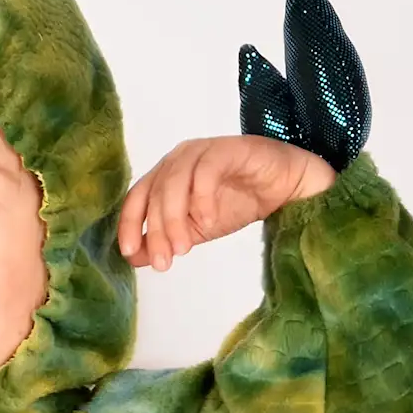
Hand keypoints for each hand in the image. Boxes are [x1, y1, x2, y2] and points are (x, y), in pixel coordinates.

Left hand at [117, 135, 336, 271]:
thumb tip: (134, 258)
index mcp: (166, 175)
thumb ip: (166, 240)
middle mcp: (179, 159)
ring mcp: (203, 152)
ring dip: (175, 218)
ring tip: (185, 248)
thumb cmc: (238, 202)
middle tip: (165, 263)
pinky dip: (203, 198)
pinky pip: (207, 171)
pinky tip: (208, 221)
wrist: (284, 189)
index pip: (137, 197)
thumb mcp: (195, 230)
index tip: (130, 253)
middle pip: (155, 192)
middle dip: (157, 231)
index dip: (129, 224)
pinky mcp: (228, 150)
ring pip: (175, 181)